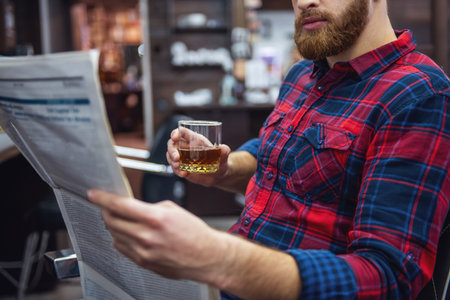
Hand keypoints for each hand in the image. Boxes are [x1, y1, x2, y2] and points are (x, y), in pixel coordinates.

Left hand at [87, 190, 226, 281]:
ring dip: (114, 225)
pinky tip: (129, 234)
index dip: (102, 198)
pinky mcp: (143, 262)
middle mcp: (146, 236)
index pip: (119, 205)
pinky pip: (122, 248)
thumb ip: (149, 207)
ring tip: (122, 219)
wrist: (205, 256)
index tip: (94, 194)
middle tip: (107, 206)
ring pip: (115, 235)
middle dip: (106, 210)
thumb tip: (132, 208)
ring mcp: (143, 251)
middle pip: (111, 221)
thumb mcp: (172, 210)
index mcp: (155, 218)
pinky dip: (121, 238)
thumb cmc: (194, 233)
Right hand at [166, 128, 230, 186]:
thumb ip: (224, 152)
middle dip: (172, 150)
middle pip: (172, 144)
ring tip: (178, 167)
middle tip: (177, 158)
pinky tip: (184, 174)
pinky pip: (174, 168)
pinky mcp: (181, 167)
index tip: (175, 137)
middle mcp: (186, 147)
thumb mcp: (223, 157)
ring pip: (170, 155)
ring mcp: (182, 157)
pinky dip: (177, 171)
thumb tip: (224, 149)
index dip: (177, 132)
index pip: (183, 132)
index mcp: (195, 139)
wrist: (218, 175)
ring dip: (171, 161)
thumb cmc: (220, 162)